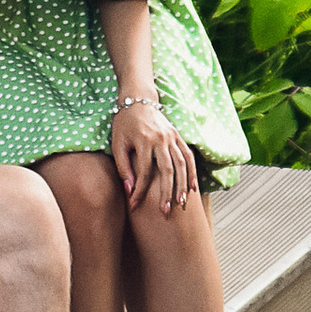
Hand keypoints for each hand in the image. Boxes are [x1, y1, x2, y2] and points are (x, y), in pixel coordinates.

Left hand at [114, 95, 196, 217]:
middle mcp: (160, 139)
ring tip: (181, 204)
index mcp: (144, 141)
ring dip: (182, 185)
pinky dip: (192, 172)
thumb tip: (130, 190)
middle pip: (167, 171)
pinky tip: (193, 187)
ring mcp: (172, 137)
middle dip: (166, 193)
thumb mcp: (117, 143)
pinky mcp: (178, 136)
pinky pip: (188, 156)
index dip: (139, 191)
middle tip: (165, 212)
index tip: (134, 205)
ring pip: (181, 164)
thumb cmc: (124, 123)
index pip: (143, 172)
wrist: (138, 99)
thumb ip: (123, 167)